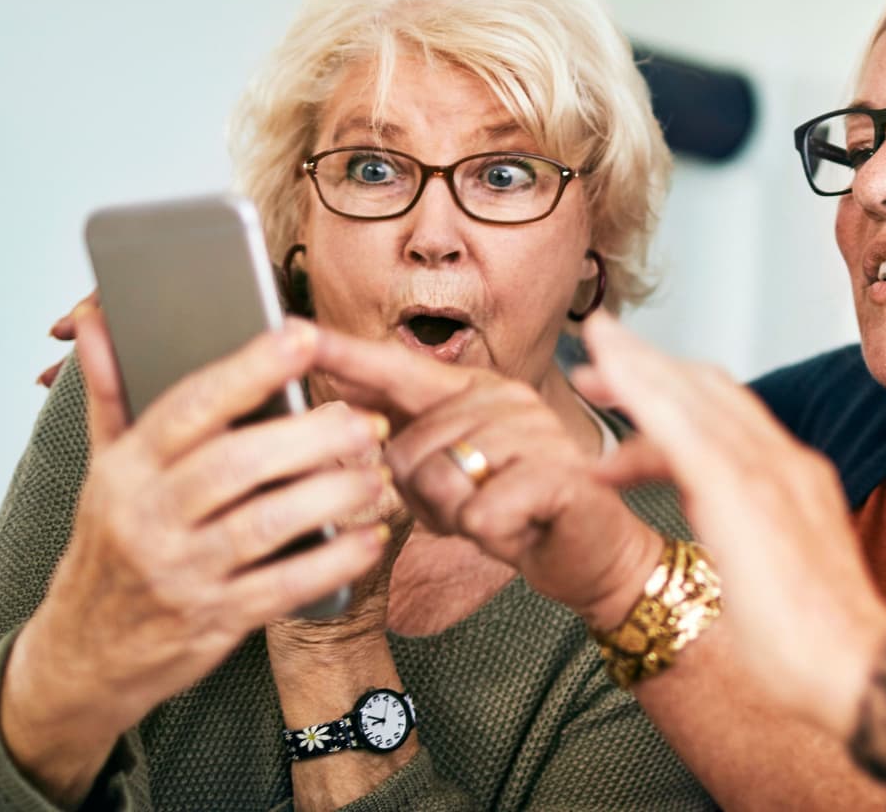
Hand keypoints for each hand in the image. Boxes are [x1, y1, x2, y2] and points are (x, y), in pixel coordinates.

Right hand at [2, 304, 389, 799]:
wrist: (82, 654)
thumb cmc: (110, 550)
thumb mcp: (104, 472)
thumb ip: (113, 395)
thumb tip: (98, 321)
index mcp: (127, 471)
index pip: (189, 407)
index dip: (249, 369)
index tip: (302, 336)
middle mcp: (149, 518)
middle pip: (237, 463)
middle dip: (311, 436)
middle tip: (367, 421)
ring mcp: (181, 572)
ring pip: (266, 523)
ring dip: (332, 495)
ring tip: (377, 477)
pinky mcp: (213, 620)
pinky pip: (283, 586)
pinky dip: (333, 561)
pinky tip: (369, 538)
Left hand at [309, 329, 661, 628]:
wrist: (592, 553)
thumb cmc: (518, 509)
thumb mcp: (453, 473)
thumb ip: (409, 441)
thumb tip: (348, 410)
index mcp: (476, 391)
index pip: (399, 368)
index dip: (345, 354)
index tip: (293, 332)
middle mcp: (506, 399)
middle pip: (406, 448)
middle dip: (420, 496)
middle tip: (466, 505)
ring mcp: (537, 434)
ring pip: (441, 479)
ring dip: (456, 516)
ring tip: (493, 514)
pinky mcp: (560, 475)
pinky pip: (481, 509)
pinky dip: (489, 532)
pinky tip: (516, 527)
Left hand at [570, 313, 885, 734]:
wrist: (853, 668)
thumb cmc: (814, 645)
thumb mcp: (779, 576)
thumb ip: (758, 543)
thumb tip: (731, 543)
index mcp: (796, 481)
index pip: (733, 418)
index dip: (680, 397)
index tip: (636, 392)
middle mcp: (786, 462)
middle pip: (712, 392)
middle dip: (651, 370)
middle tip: (596, 356)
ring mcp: (768, 470)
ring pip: (692, 398)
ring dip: (637, 370)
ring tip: (587, 365)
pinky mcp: (740, 489)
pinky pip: (681, 425)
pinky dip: (642, 391)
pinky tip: (607, 380)